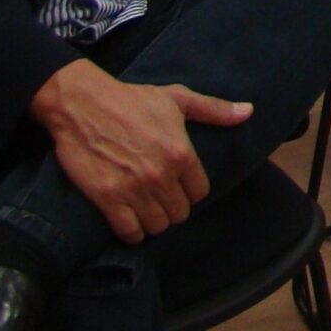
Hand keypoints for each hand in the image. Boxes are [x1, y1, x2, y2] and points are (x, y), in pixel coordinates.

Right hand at [30, 60, 248, 243]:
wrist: (82, 104)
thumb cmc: (132, 99)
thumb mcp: (177, 98)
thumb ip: (214, 110)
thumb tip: (248, 112)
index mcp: (181, 153)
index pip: (200, 192)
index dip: (190, 190)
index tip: (179, 184)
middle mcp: (161, 175)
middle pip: (180, 213)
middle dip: (173, 207)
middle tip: (161, 197)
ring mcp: (134, 190)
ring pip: (157, 226)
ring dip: (153, 221)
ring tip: (146, 208)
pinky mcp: (107, 199)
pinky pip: (130, 232)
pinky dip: (132, 231)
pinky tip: (129, 219)